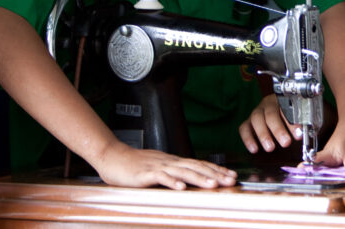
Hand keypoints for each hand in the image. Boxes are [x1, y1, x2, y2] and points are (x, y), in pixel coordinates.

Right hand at [92, 141, 236, 188]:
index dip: (217, 169)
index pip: (200, 164)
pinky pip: (160, 178)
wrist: (112, 156)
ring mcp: (158, 167)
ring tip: (214, 185)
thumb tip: (189, 180)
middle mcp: (169, 162)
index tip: (231, 175)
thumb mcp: (158, 168)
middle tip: (231, 180)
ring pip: (183, 172)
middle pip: (196, 167)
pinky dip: (171, 182)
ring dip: (199, 178)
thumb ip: (173, 173)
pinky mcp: (145, 174)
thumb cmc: (134, 165)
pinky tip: (181, 188)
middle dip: (216, 174)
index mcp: (174, 162)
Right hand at [238, 94, 299, 153]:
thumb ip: (298, 127)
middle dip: (278, 129)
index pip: (287, 109)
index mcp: (283, 101)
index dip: (292, 123)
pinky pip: (244, 128)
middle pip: (271, 113)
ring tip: (270, 148)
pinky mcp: (248, 121)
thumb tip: (301, 133)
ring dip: (263, 134)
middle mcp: (268, 104)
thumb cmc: (288, 118)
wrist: (276, 116)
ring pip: (256, 118)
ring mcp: (257, 111)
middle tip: (286, 143)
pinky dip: (248, 138)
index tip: (298, 135)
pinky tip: (254, 149)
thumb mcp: (295, 120)